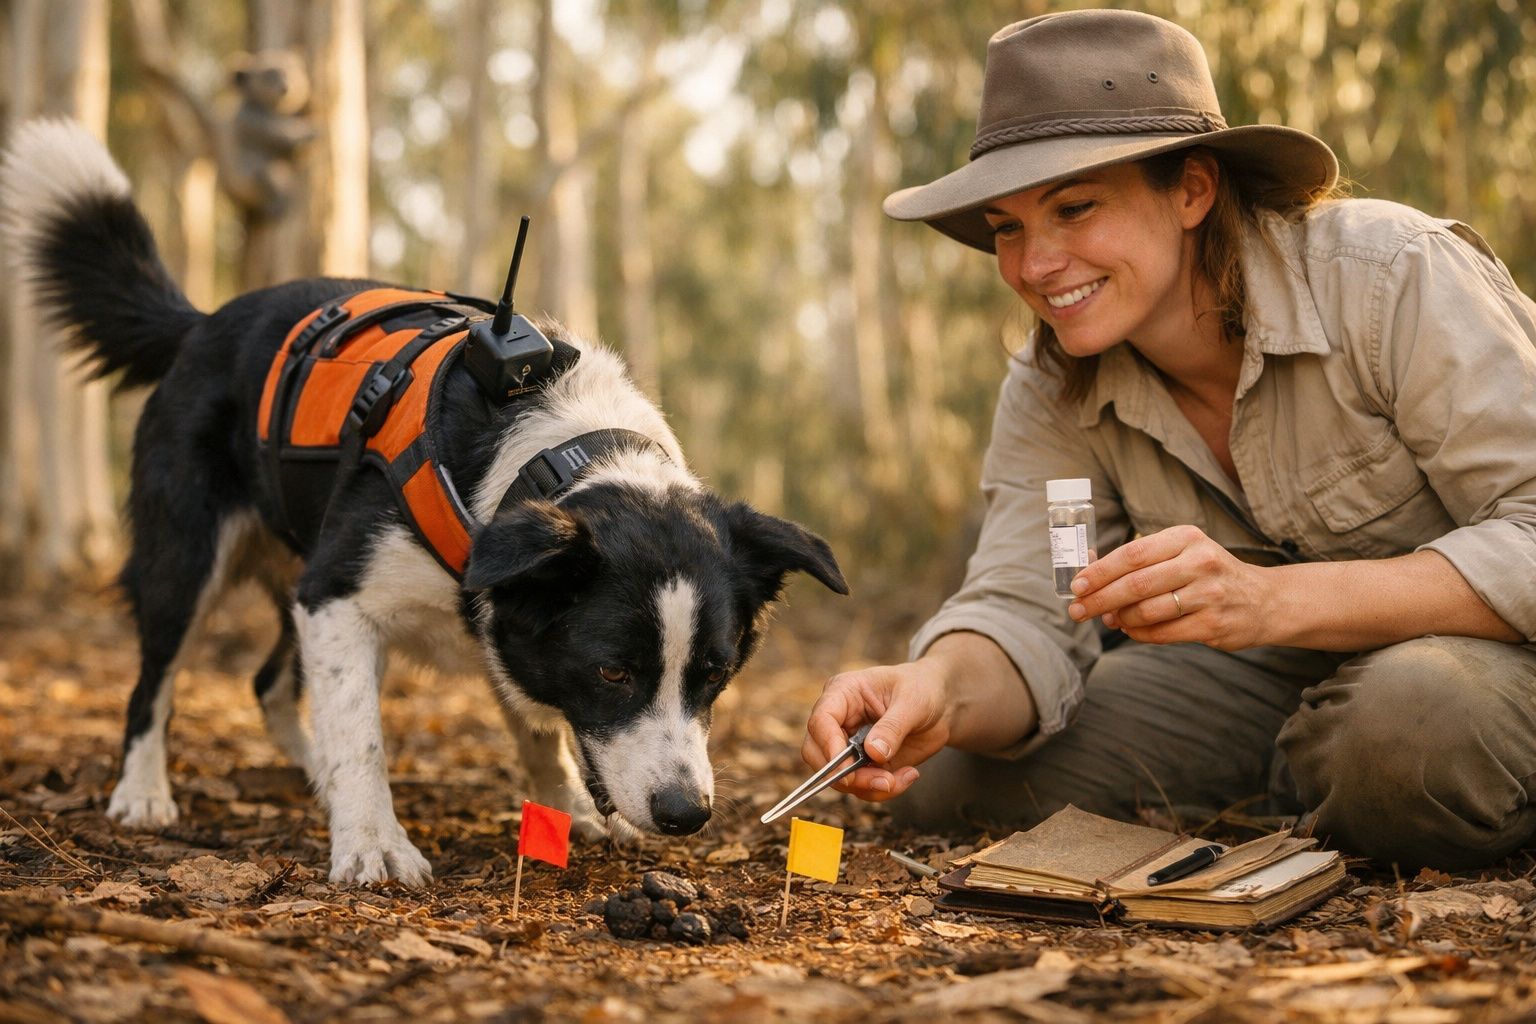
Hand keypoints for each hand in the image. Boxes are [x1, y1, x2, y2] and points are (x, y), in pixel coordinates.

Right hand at [800, 662, 952, 802]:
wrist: (938, 705)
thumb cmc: (922, 689)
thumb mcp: (913, 702)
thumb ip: (893, 726)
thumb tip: (873, 753)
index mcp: (842, 693)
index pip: (821, 721)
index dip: (828, 746)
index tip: (847, 768)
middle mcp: (837, 720)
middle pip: (816, 754)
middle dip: (846, 775)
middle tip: (883, 781)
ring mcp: (847, 745)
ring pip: (837, 777)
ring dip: (869, 787)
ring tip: (905, 777)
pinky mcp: (861, 765)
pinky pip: (860, 788)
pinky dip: (882, 790)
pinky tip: (908, 775)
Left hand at [1066, 524, 1275, 649]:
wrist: (1264, 600)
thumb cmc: (1210, 574)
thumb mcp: (1183, 552)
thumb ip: (1141, 560)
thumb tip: (1089, 572)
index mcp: (1187, 538)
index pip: (1132, 554)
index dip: (1100, 571)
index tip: (1077, 585)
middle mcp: (1200, 562)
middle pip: (1135, 584)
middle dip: (1099, 599)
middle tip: (1078, 610)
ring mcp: (1209, 595)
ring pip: (1146, 611)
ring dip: (1119, 618)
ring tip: (1108, 619)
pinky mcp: (1213, 625)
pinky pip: (1161, 633)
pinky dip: (1138, 633)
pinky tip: (1130, 629)